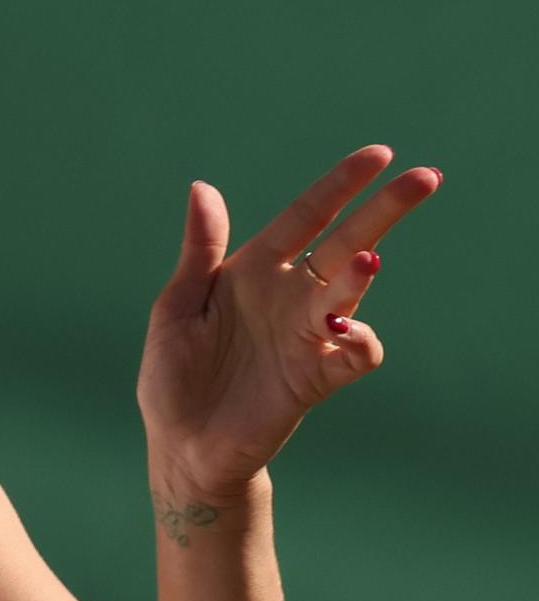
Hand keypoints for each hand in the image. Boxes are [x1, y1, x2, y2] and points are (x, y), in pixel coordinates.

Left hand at [137, 144, 441, 496]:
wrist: (181, 445)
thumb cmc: (174, 374)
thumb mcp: (177, 307)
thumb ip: (200, 251)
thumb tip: (202, 187)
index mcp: (253, 271)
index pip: (305, 217)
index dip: (339, 185)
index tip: (379, 154)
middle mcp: (288, 296)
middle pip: (345, 242)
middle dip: (384, 210)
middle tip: (425, 178)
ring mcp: (306, 335)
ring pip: (351, 291)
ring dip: (361, 274)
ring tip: (367, 258)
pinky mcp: (314, 377)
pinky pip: (354, 353)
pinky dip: (359, 339)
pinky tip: (345, 329)